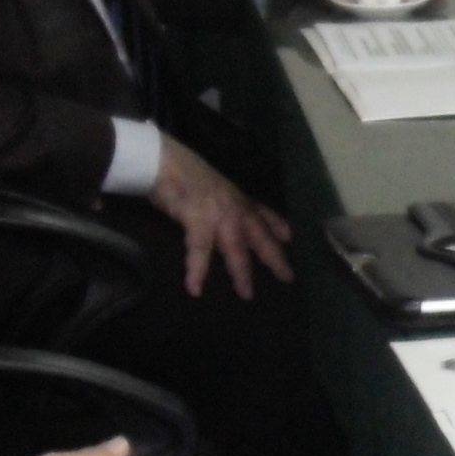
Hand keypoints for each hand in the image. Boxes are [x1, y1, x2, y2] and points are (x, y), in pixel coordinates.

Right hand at [151, 135, 295, 297]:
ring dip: (241, 273)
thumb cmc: (184, 173)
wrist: (164, 160)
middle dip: (274, 259)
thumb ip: (226, 203)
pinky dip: (197, 270)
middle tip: (288, 278)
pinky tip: (194, 288)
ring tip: (246, 294)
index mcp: (238, 199)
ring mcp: (220, 215)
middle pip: (260, 238)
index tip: (290, 239)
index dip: (279, 227)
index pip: (265, 214)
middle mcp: (235, 208)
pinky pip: (200, 250)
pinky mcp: (198, 220)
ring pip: (237, 249)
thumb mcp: (213, 187)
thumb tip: (232, 221)